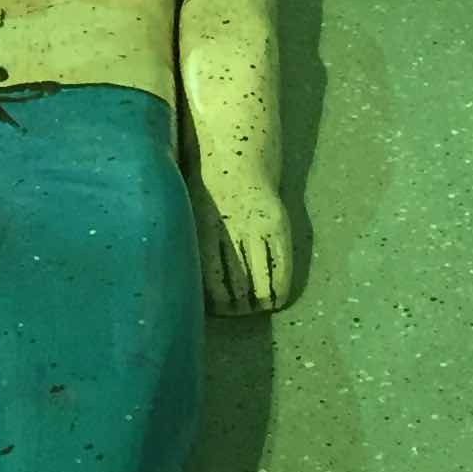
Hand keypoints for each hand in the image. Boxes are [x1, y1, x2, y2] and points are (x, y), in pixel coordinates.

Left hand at [201, 181, 292, 315]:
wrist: (236, 160)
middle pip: (239, 285)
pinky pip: (282, 264)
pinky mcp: (278, 225)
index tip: (221, 311)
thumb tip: (191, 289)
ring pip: (262, 279)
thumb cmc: (206, 195)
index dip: (220, 304)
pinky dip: (279, 287)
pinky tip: (275, 298)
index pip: (215, 282)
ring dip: (259, 300)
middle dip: (239, 305)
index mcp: (205, 230)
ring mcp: (259, 228)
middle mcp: (234, 230)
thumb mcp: (190, 219)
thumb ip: (195, 252)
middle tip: (239, 310)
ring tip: (256, 306)